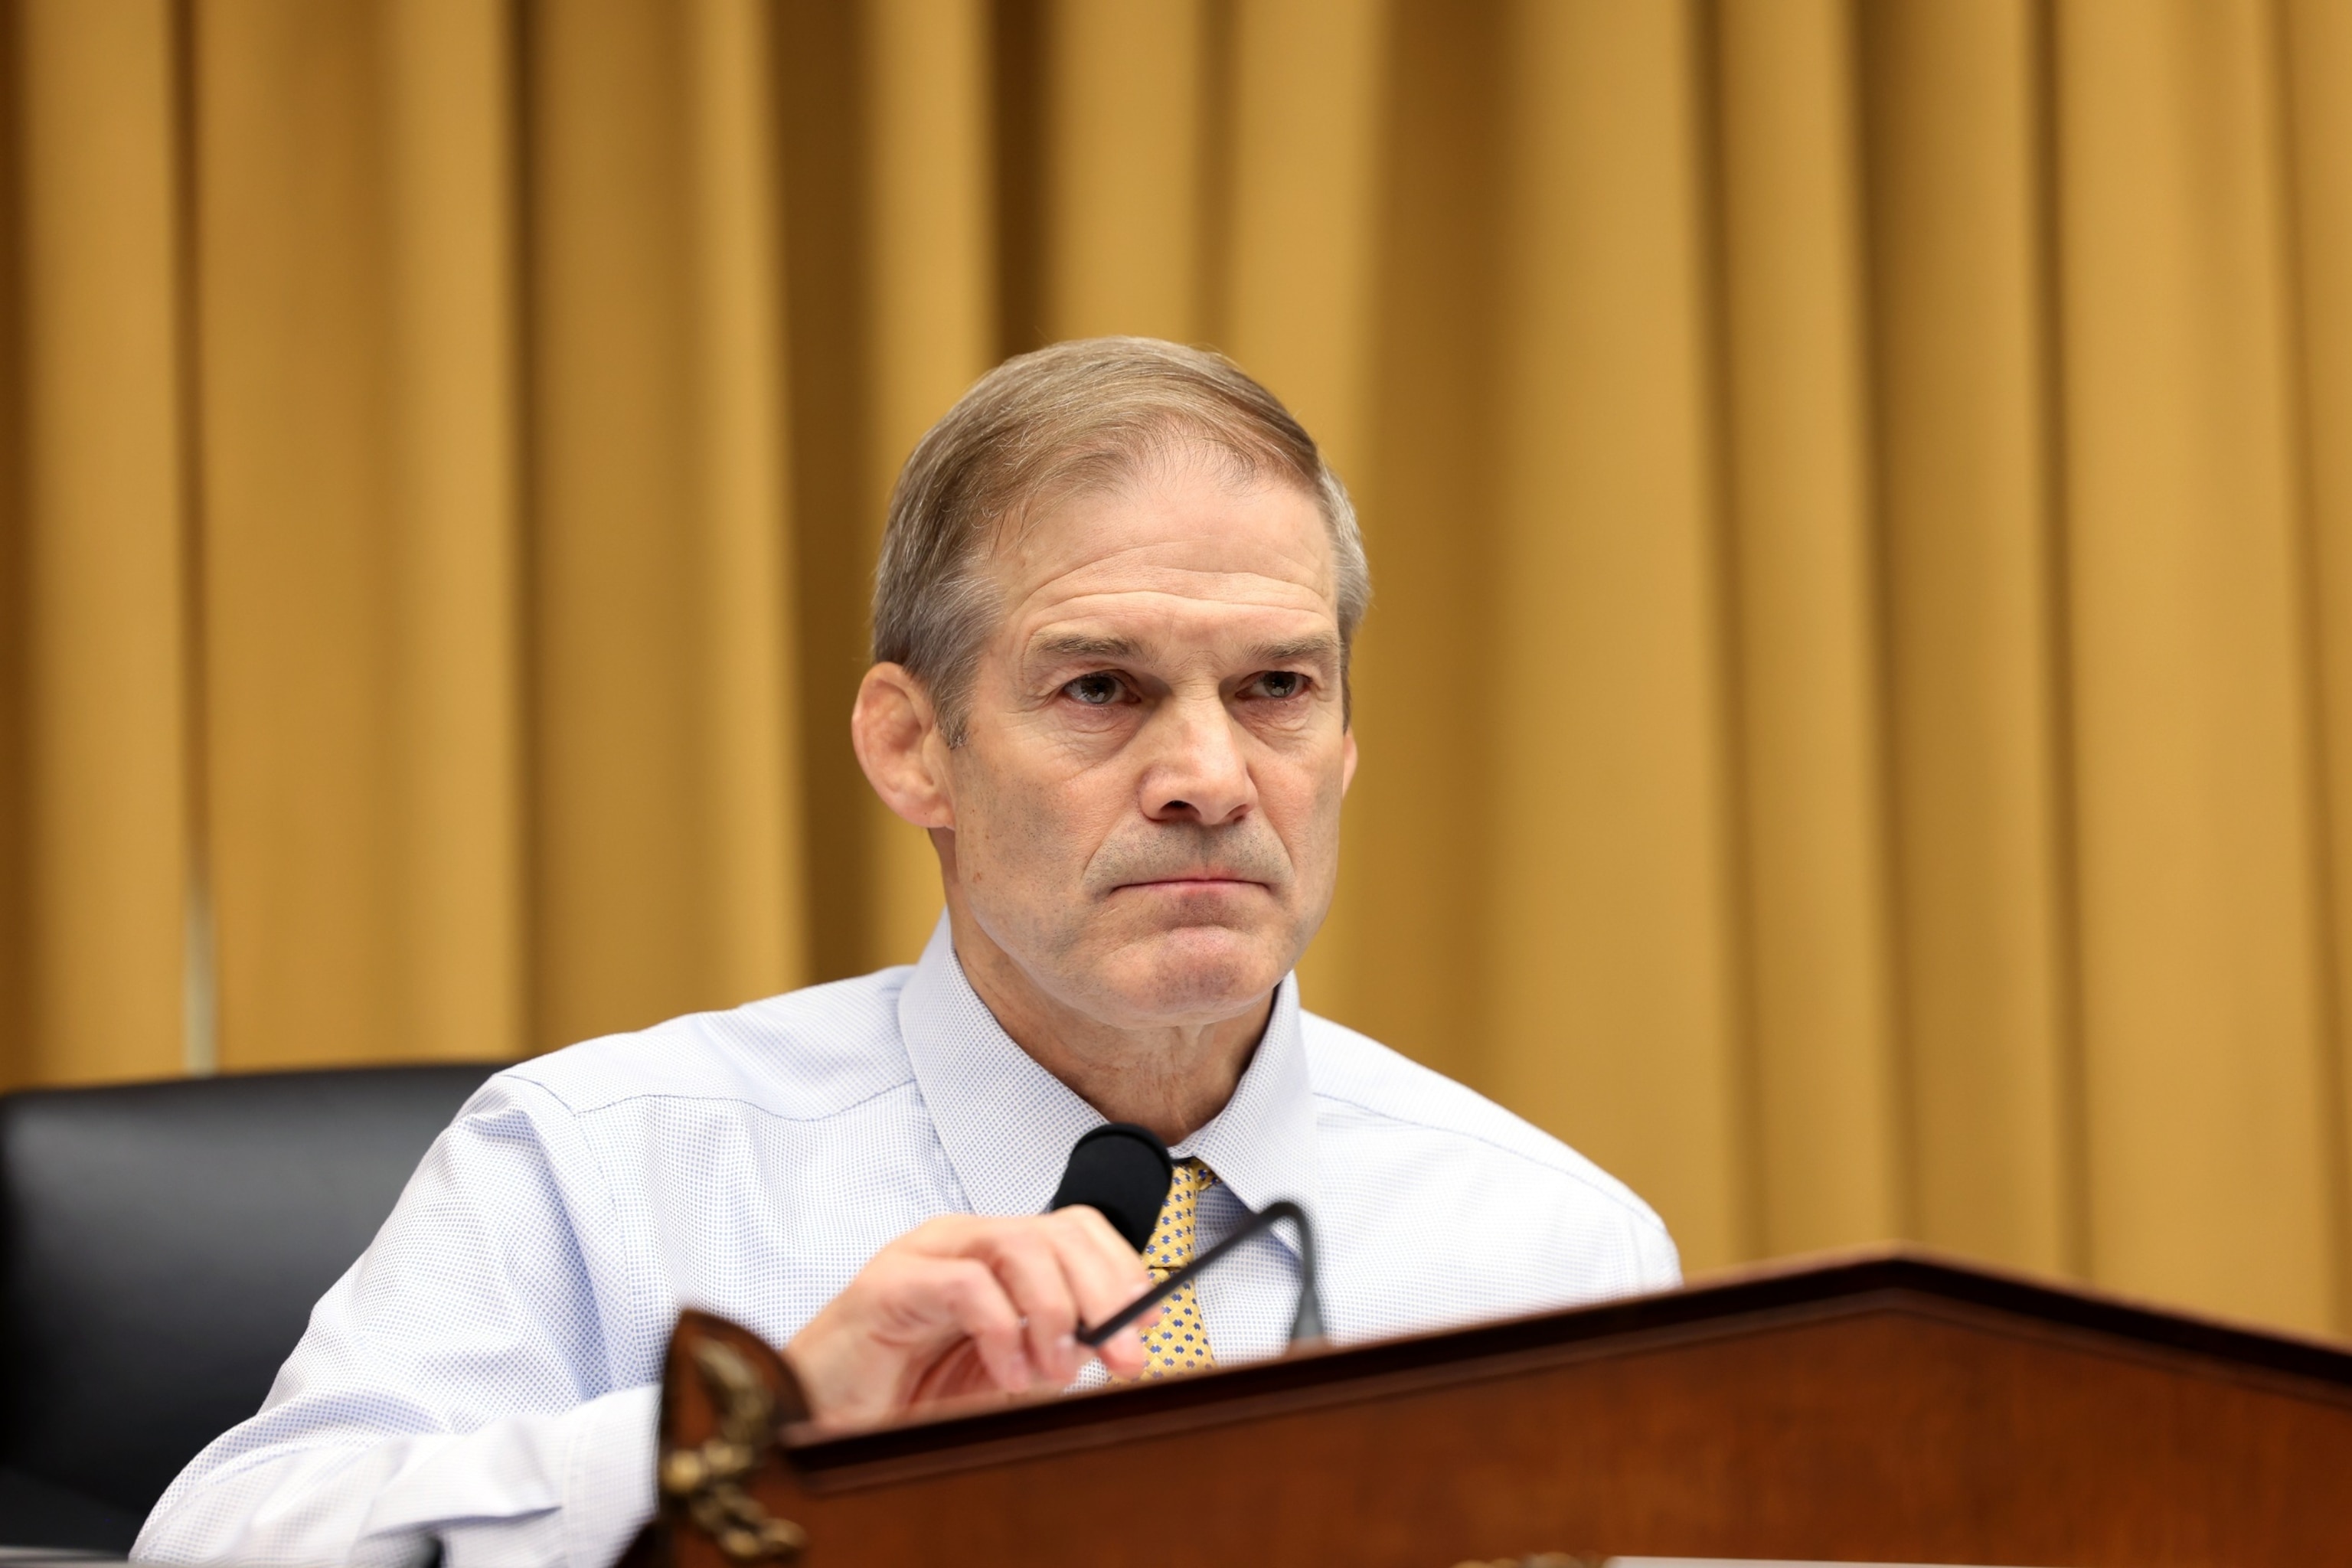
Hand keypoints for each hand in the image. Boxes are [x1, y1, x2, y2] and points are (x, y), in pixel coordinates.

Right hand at [782, 1208, 1158, 1427]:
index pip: (1074, 1229)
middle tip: (1123, 1354)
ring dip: (1055, 1312)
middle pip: (1057, 1231)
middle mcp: (962, 1241)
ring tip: (1053, 1369)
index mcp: (992, 1255)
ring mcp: (924, 1254)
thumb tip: (1115, 1340)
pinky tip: (1005, 1370)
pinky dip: (1001, 1330)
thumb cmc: (901, 1390)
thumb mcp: (1000, 1369)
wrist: (818, 1414)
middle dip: (1104, 1293)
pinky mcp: (889, 1283)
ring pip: (1019, 1245)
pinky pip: (965, 1285)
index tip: (1149, 1320)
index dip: (1120, 1268)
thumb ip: (1052, 1347)